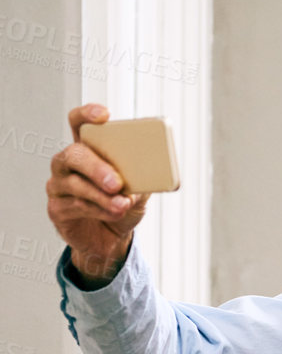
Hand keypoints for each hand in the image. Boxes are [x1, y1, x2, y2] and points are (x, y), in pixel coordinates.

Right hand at [45, 103, 147, 284]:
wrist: (113, 238)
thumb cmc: (123, 204)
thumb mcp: (140, 189)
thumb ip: (144, 177)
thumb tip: (151, 172)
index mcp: (89, 149)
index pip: (79, 123)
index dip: (87, 115)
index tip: (104, 115)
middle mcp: (68, 163)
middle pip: (74, 154)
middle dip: (97, 167)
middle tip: (117, 182)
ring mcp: (59, 185)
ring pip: (75, 184)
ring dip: (102, 196)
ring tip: (123, 204)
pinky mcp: (57, 209)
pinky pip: (75, 206)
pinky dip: (98, 210)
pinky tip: (113, 214)